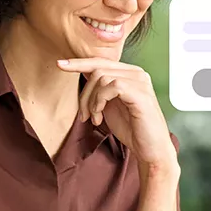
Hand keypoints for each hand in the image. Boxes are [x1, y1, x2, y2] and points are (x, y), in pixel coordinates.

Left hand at [58, 58, 177, 170]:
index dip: (79, 62)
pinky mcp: (140, 93)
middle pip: (97, 69)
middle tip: (85, 115)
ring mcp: (140, 81)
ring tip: (95, 119)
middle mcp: (137, 73)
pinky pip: (112, 86)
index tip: (60, 65)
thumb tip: (81, 73)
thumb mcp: (109, 105)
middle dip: (84, 94)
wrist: (150, 150)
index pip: (101, 61)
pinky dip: (100, 101)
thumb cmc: (131, 129)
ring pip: (101, 77)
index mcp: (130, 73)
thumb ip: (99, 89)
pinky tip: (100, 116)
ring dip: (91, 101)